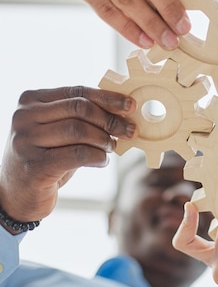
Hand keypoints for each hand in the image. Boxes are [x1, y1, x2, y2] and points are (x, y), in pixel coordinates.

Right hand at [0, 86, 135, 228]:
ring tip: (112, 147)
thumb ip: (81, 116)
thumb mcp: (58, 130)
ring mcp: (26, 141)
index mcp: (31, 100)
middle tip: (130, 130)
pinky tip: (102, 161)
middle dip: (110, 119)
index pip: (77, 92)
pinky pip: (78, 154)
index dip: (107, 98)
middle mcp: (24, 117)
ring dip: (104, 139)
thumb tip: (122, 109)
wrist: (17, 193)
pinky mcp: (35, 166)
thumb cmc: (46, 156)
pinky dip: (98, 157)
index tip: (131, 105)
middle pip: (80, 108)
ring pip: (79, 130)